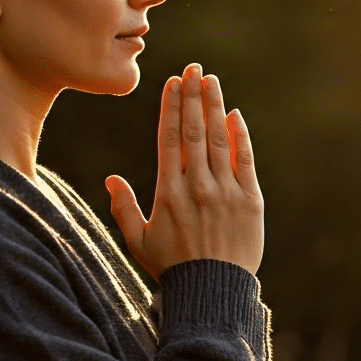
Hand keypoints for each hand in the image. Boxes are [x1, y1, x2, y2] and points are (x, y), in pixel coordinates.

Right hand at [105, 63, 264, 278]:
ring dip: (214, 106)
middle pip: (193, 130)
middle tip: (194, 68)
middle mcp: (197, 187)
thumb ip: (123, 208)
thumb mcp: (139, 241)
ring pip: (218, 139)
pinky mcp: (250, 200)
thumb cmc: (174, 268)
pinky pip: (244, 160)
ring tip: (211, 80)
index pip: (169, 139)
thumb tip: (110, 178)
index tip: (173, 82)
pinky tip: (233, 114)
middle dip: (193, 95)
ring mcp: (225, 192)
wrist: (214, 292)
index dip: (171, 107)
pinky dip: (239, 135)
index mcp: (168, 193)